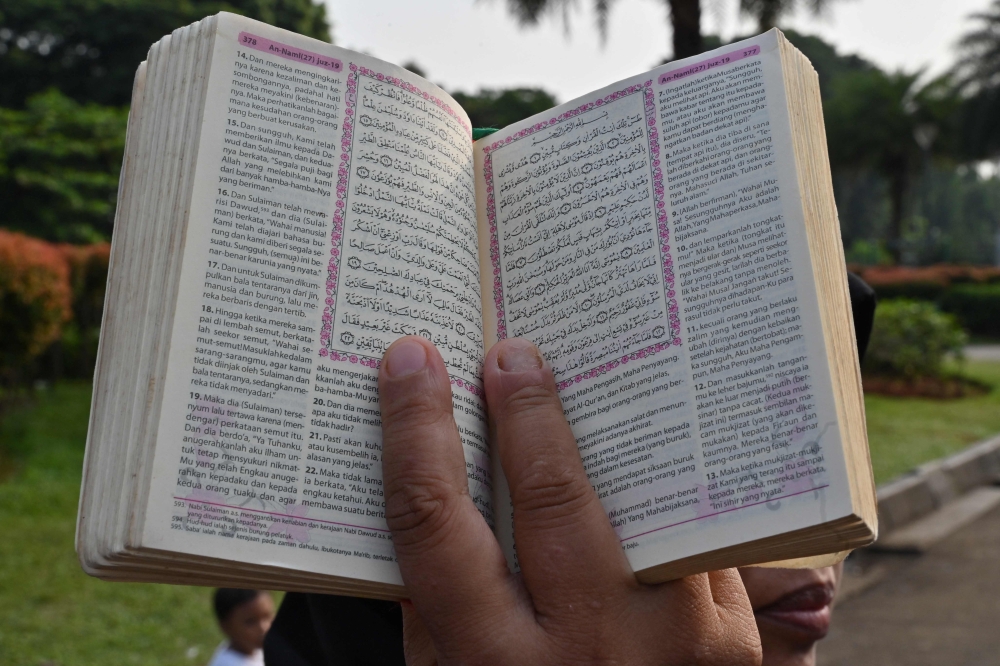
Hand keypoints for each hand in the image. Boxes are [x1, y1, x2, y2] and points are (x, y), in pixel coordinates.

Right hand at [378, 336, 761, 664]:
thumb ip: (437, 598)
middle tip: (508, 351)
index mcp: (492, 663)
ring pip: (638, 502)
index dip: (415, 430)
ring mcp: (671, 641)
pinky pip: (689, 534)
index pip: (437, 523)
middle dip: (525, 410)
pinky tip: (641, 436)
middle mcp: (585, 648)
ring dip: (605, 430)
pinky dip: (663, 479)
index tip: (410, 362)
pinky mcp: (730, 636)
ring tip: (576, 379)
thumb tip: (435, 477)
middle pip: (550, 495)